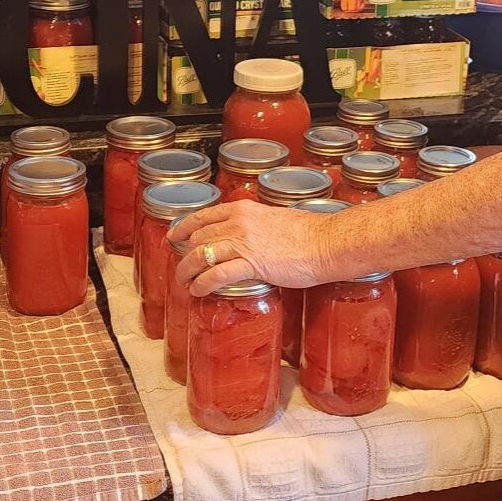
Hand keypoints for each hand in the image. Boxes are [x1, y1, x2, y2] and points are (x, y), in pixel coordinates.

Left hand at [169, 200, 328, 296]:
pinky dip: (202, 284)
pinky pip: (216, 275)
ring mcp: (243, 242)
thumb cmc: (309, 233)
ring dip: (187, 271)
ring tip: (184, 283)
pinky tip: (198, 291)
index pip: (204, 215)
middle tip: (181, 268)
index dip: (185, 227)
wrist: (326, 242)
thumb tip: (249, 237)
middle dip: (184, 255)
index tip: (175, 235)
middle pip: (199, 238)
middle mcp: (238, 222)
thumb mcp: (275, 218)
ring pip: (201, 256)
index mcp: (244, 209)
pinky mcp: (250, 263)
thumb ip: (256, 225)